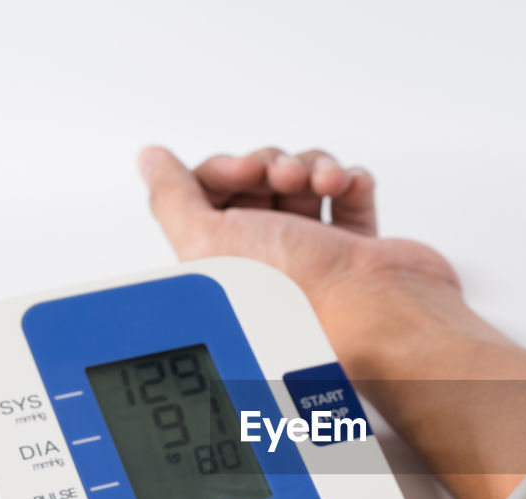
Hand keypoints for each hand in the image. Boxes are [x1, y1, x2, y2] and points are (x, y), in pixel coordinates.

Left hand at [137, 146, 462, 372]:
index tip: (245, 174)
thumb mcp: (209, 239)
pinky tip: (347, 190)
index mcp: (226, 262)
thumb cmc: (299, 294)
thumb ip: (171, 196)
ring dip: (312, 168)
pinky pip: (349, 194)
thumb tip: (150, 161)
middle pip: (258, 182)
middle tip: (283, 178)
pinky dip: (349, 182)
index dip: (226, 171)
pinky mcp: (356, 249)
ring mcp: (314, 253)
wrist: (375, 310)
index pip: (211, 194)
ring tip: (322, 184)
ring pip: (304, 181)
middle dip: (271, 166)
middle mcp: (267, 259)